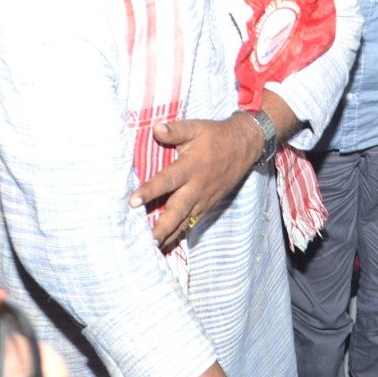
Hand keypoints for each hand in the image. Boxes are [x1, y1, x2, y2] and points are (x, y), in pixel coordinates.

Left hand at [128, 115, 262, 250]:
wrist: (244, 146)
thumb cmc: (215, 136)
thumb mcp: (196, 128)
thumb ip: (175, 130)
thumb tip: (155, 128)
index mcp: (191, 167)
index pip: (167, 181)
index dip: (150, 191)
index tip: (133, 202)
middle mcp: (197, 186)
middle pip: (177, 210)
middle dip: (162, 227)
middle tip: (147, 241)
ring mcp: (204, 198)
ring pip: (184, 221)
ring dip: (169, 235)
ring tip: (153, 249)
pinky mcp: (208, 204)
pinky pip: (192, 221)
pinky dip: (179, 233)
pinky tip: (167, 243)